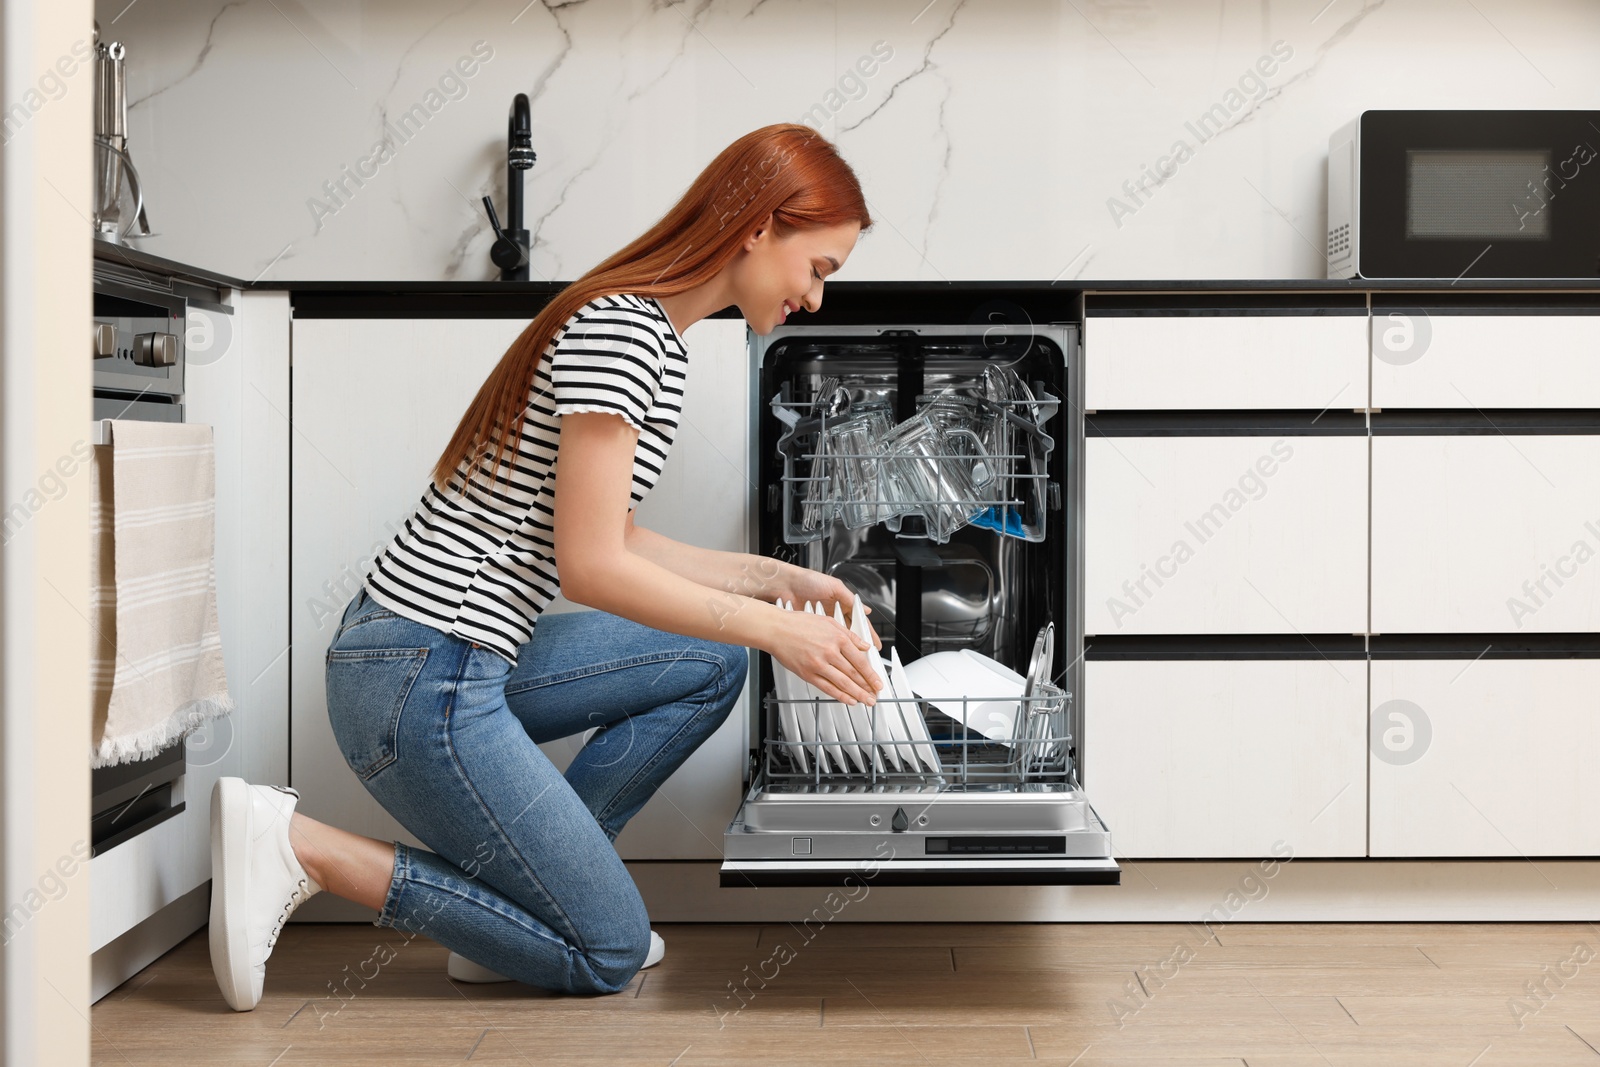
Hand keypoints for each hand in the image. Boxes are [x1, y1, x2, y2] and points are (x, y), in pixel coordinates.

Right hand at [766, 603, 884, 706]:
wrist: (776, 629)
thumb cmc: (799, 623)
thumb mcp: (829, 622)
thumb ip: (849, 635)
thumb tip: (865, 646)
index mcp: (838, 638)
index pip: (860, 660)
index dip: (871, 674)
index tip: (878, 682)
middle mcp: (830, 651)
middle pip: (854, 673)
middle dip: (867, 687)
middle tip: (875, 695)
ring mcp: (818, 664)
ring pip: (843, 683)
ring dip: (857, 694)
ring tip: (866, 700)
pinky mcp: (807, 673)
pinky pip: (827, 687)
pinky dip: (840, 696)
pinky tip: (849, 700)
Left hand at [773, 562, 882, 650]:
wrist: (785, 585)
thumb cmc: (808, 581)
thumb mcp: (834, 587)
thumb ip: (850, 599)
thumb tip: (866, 611)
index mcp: (842, 603)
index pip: (859, 621)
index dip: (868, 634)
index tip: (874, 645)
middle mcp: (834, 613)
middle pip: (851, 633)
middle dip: (859, 646)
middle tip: (865, 656)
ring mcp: (823, 623)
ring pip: (838, 640)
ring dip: (845, 648)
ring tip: (852, 657)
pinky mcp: (812, 629)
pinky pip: (824, 641)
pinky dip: (829, 646)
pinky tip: (833, 653)